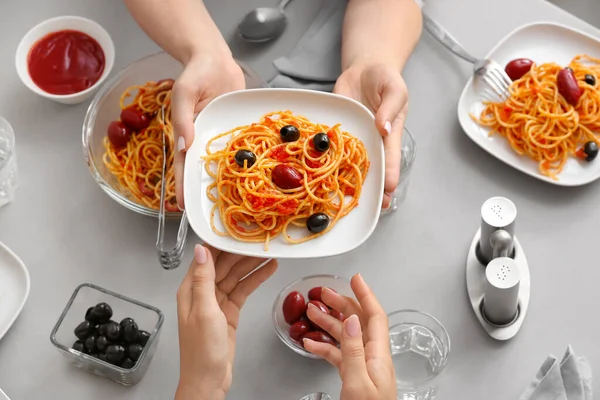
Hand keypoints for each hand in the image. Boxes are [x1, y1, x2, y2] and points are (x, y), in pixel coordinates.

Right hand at [172, 54, 245, 208]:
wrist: (216, 59)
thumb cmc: (196, 73)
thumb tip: (182, 146)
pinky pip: (238, 148)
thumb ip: (183, 118)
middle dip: (203, 189)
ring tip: (232, 203)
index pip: (182, 164)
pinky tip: (252, 175)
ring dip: (225, 179)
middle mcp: (202, 139)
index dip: (182, 185)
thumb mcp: (185, 92)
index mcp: (186, 133)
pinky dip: (243, 161)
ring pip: (221, 162)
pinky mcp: (234, 131)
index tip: (182, 206)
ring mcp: (219, 136)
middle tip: (209, 213)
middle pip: (201, 168)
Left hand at [175, 245, 277, 399]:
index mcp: (191, 290)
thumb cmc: (202, 351)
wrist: (209, 380)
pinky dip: (255, 279)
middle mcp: (203, 292)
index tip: (236, 229)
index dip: (221, 242)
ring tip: (269, 251)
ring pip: (236, 276)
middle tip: (259, 239)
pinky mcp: (230, 311)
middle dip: (240, 251)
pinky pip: (243, 290)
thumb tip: (200, 249)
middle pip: (223, 264)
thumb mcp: (204, 311)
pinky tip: (268, 270)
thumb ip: (203, 279)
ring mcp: (217, 302)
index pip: (206, 258)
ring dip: (251, 264)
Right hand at [303, 274, 395, 399]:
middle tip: (324, 292)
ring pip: (346, 337)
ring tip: (312, 313)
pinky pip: (338, 356)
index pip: (375, 315)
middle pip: (358, 322)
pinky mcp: (353, 377)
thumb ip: (354, 350)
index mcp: (378, 355)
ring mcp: (363, 367)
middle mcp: (373, 357)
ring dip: (329, 323)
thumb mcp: (358, 382)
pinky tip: (311, 344)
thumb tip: (353, 319)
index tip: (355, 278)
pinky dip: (324, 347)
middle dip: (342, 303)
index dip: (366, 294)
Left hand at [334, 63, 407, 208]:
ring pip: (350, 162)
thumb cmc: (385, 79)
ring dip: (346, 179)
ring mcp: (353, 138)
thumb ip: (390, 107)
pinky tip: (317, 172)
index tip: (388, 189)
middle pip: (372, 168)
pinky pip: (330, 147)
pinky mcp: (336, 132)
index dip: (390, 174)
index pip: (391, 158)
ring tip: (343, 199)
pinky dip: (324, 159)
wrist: (364, 69)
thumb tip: (384, 128)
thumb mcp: (394, 89)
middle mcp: (371, 141)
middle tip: (370, 206)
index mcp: (389, 134)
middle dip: (372, 187)